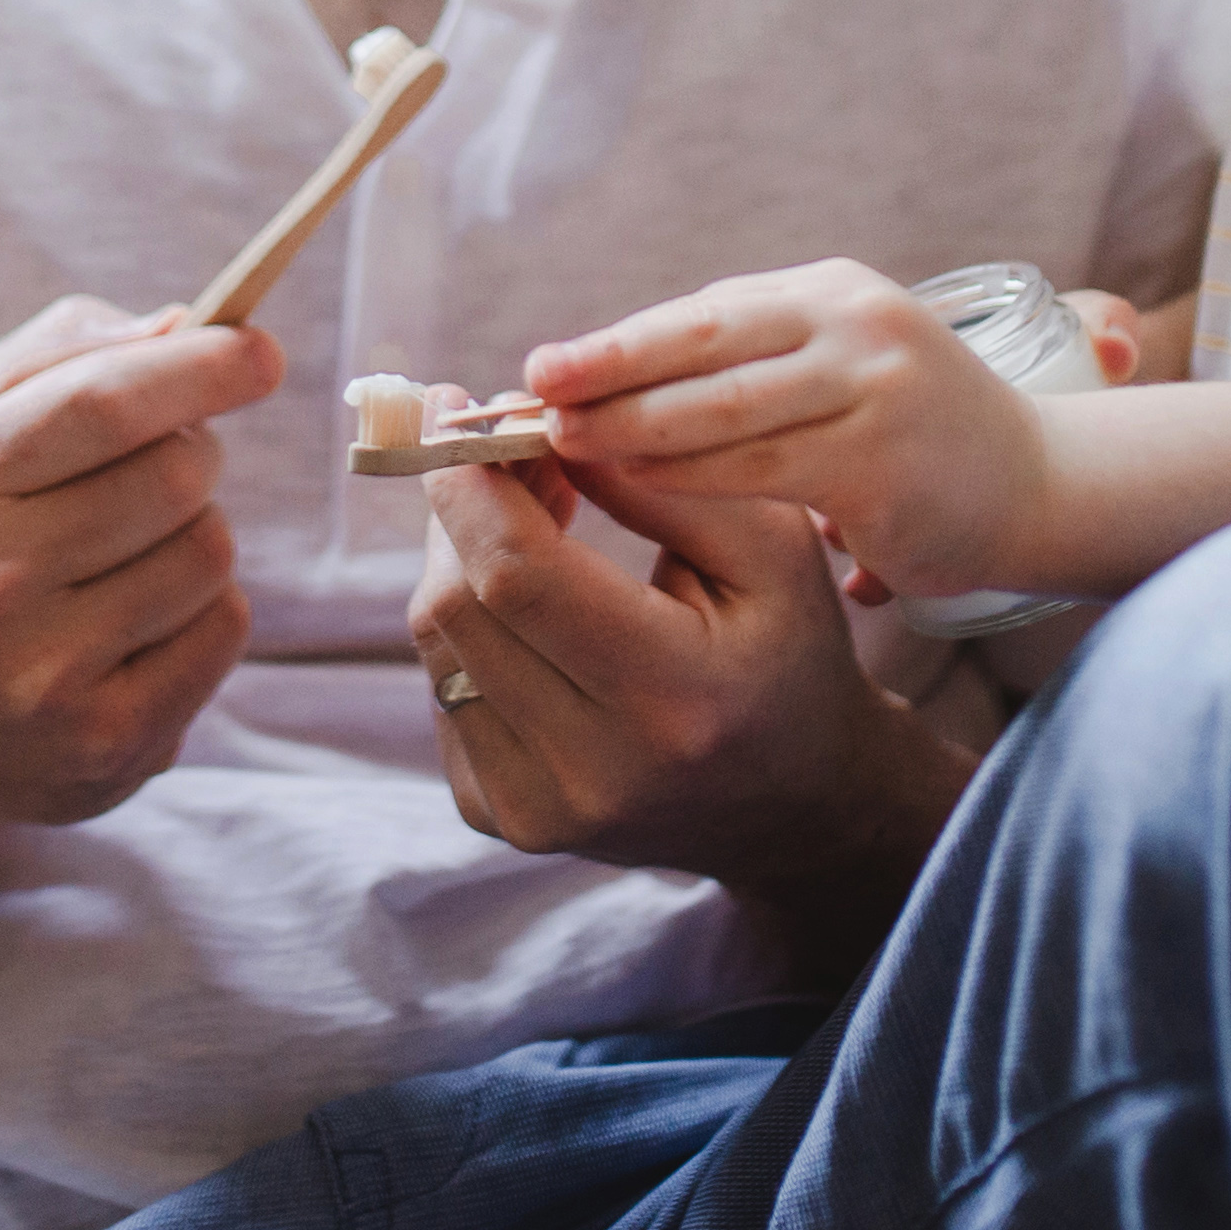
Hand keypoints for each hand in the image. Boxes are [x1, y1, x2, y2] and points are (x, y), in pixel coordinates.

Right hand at [0, 294, 275, 847]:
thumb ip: (59, 353)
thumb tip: (181, 327)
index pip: (101, 406)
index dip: (200, 369)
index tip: (262, 349)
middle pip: (177, 475)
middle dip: (196, 449)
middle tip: (161, 463)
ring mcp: (45, 676)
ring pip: (210, 551)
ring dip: (196, 532)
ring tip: (131, 553)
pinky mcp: (108, 742)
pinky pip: (225, 628)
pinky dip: (208, 606)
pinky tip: (141, 621)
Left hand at [408, 447, 966, 967]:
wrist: (794, 806)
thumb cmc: (790, 654)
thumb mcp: (774, 548)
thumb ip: (661, 479)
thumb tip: (538, 423)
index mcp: (674, 699)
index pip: (517, 577)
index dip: (471, 484)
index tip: (458, 410)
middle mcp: (592, 773)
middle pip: (457, 605)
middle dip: (464, 507)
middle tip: (508, 452)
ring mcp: (535, 809)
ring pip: (436, 641)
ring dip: (462, 559)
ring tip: (532, 518)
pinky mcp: (501, 819)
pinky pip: (442, 686)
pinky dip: (470, 623)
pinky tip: (530, 603)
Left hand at [524, 259, 1075, 606]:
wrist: (1040, 490)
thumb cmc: (911, 442)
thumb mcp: (836, 372)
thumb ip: (749, 367)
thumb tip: (613, 385)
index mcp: (830, 294)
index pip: (700, 314)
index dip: (614, 343)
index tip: (537, 369)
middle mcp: (852, 322)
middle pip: (700, 341)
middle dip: (604, 370)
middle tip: (526, 394)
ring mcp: (874, 385)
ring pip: (721, 407)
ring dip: (629, 428)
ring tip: (559, 446)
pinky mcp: (883, 458)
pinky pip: (761, 468)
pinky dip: (688, 476)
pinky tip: (635, 486)